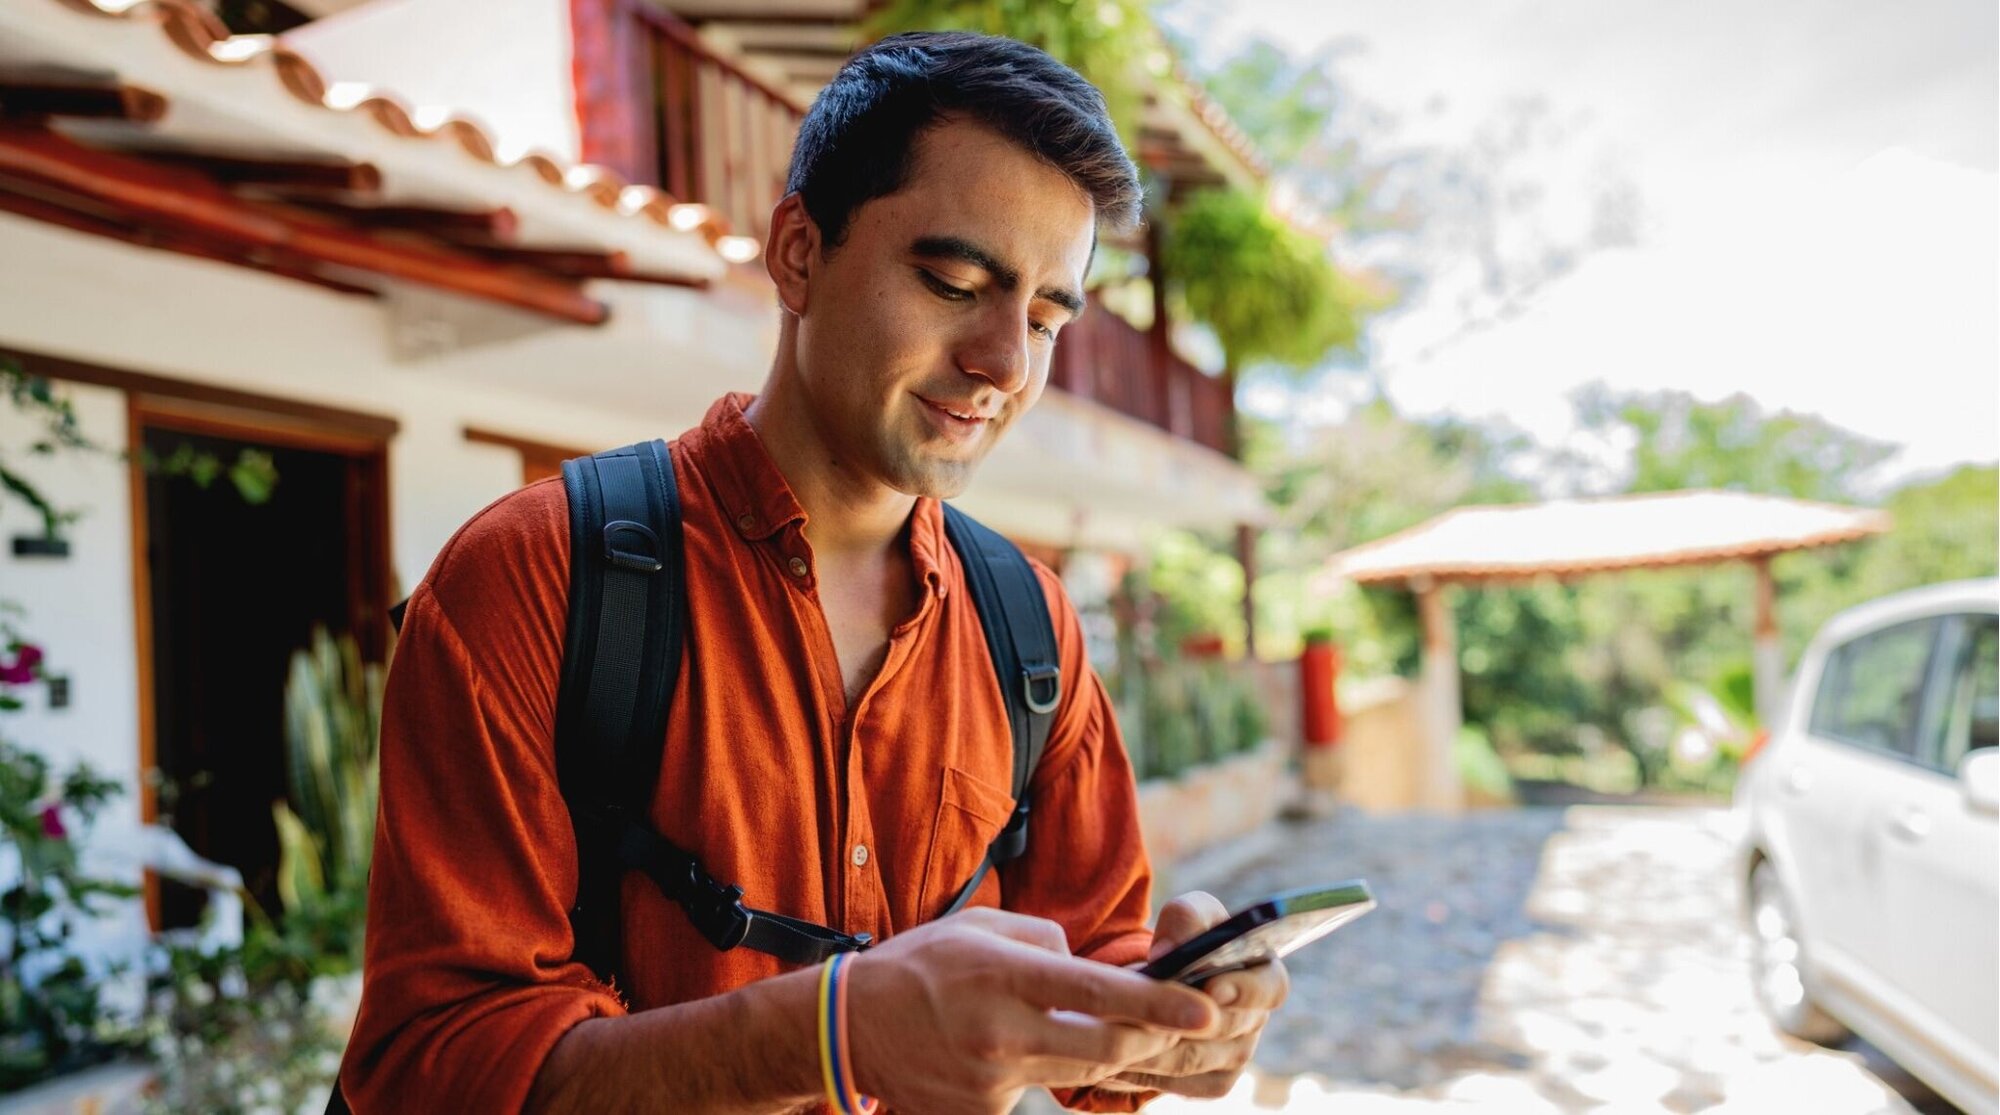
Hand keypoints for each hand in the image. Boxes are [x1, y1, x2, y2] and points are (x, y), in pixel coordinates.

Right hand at [843, 907, 1221, 1114]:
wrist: (850, 1028)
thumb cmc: (920, 966)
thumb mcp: (980, 927)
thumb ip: (1045, 942)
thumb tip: (1092, 969)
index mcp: (1004, 975)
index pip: (1099, 993)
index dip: (1160, 1004)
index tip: (1205, 1008)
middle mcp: (1002, 1032)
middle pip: (1108, 1049)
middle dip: (1152, 1037)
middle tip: (1174, 1023)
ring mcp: (992, 1080)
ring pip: (1082, 1074)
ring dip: (1106, 1053)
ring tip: (1099, 1027)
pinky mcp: (983, 1113)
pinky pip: (1037, 1093)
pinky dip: (1044, 1070)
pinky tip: (1007, 1049)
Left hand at [1099, 892, 1288, 1099]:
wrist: (1162, 979)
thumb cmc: (1184, 938)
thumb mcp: (1186, 917)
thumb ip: (1186, 918)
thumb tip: (1168, 953)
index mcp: (1264, 976)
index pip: (1271, 988)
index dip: (1246, 991)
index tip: (1212, 987)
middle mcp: (1255, 1019)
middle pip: (1227, 1029)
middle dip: (1185, 1019)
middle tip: (1144, 1011)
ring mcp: (1236, 1056)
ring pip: (1194, 1059)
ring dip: (1154, 1045)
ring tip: (1114, 1030)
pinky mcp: (1211, 1082)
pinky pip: (1178, 1083)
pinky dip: (1146, 1071)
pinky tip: (1116, 1058)